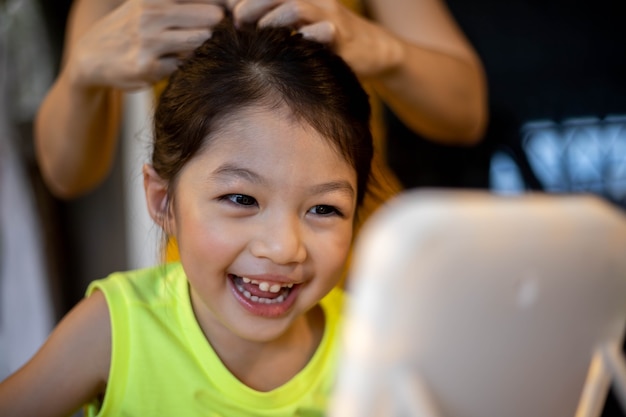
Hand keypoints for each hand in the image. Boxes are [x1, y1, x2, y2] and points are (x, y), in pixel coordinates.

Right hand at [68, 0, 226, 90]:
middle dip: (217, 25)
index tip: (231, 11)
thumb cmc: (129, 28)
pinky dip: (181, 63)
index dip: (223, 5)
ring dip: (199, 45)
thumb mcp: (148, 5)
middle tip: (215, 31)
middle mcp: (151, 14)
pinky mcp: (148, 67)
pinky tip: (166, 61)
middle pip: (210, 17)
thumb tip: (222, 5)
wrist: (91, 56)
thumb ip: (181, 4)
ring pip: (199, 41)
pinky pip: (183, 64)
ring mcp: (149, 41)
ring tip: (184, 44)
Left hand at [226, 0, 402, 77]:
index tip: (226, 11)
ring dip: (272, 20)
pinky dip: (302, 38)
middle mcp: (316, 0)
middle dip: (251, 5)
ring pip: (296, 6)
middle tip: (235, 22)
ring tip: (259, 35)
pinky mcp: (341, 39)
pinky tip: (290, 47)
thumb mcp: (301, 24)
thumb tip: (236, 19)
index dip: (245, 0)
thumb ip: (274, 20)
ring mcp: (329, 17)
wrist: (376, 50)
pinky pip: (322, 32)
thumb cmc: (327, 40)